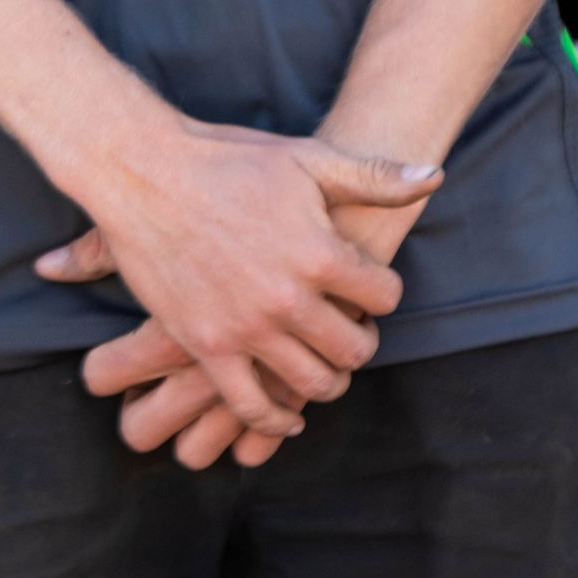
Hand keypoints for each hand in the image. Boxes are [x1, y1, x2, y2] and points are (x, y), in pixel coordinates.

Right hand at [35, 120, 438, 440]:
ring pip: (312, 383)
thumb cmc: (228, 159)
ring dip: (327, 379)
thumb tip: (433, 176)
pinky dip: (274, 420)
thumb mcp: (307, 157)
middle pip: (355, 349)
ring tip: (322, 361)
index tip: (367, 287)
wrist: (144, 171)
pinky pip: (251, 406)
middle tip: (349, 329)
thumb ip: (373, 175)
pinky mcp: (207, 347)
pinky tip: (286, 414)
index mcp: (320, 252)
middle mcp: (289, 298)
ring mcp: (247, 328)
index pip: (386, 297)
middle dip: (361, 340)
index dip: (382, 291)